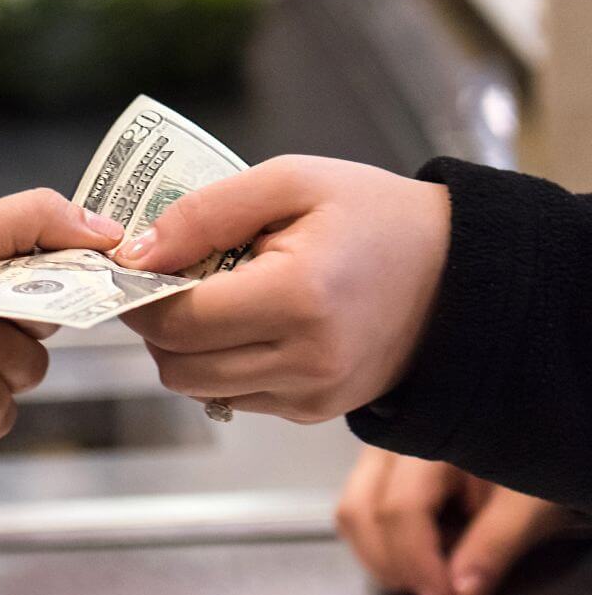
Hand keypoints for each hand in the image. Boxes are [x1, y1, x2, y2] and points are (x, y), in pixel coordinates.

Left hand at [114, 155, 450, 421]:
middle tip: (169, 280)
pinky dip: (221, 363)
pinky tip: (248, 323)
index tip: (135, 267)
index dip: (140, 296)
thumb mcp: (291, 182)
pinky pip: (234, 396)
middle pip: (177, 366)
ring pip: (198, 388)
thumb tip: (136, 254)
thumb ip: (204, 214)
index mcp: (299, 298)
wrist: (458, 274)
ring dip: (185, 348)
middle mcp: (306, 361)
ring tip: (213, 298)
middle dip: (156, 324)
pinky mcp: (314, 412)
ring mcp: (311, 396)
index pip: (177, 320)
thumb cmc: (376, 217)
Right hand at [336, 446, 574, 594]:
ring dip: (381, 559)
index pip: (401, 508)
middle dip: (394, 566)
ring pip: (349, 515)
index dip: (417, 562)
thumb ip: (494, 546)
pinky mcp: (370, 471)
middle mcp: (389, 443)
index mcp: (432, 442)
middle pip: (361, 512)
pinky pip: (354, 514)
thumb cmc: (528, 472)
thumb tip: (459, 594)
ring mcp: (373, 455)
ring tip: (428, 576)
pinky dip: (378, 546)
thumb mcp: (528, 507)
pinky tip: (417, 555)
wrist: (523, 445)